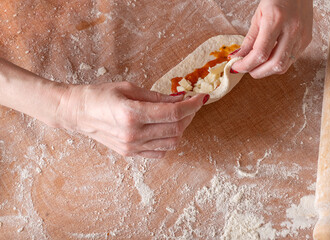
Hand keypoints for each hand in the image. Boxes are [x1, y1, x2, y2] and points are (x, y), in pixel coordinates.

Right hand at [57, 82, 206, 158]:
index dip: (192, 105)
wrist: (78, 112)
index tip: (201, 97)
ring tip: (180, 115)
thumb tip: (180, 97)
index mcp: (131, 114)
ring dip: (182, 128)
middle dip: (189, 115)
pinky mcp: (130, 153)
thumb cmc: (100, 95)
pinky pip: (159, 152)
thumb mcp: (129, 88)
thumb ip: (156, 96)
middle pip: (175, 128)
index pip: (172, 113)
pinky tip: (167, 129)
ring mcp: (132, 147)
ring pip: (171, 142)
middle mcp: (133, 134)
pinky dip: (169, 141)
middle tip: (191, 104)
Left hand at [229, 0, 312, 77]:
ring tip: (256, 65)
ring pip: (283, 66)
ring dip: (267, 71)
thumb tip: (238, 57)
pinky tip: (269, 58)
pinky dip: (277, 64)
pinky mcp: (307, 40)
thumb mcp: (257, 16)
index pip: (260, 53)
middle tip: (246, 69)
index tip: (236, 67)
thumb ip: (248, 40)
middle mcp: (292, 30)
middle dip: (257, 72)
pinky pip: (290, 60)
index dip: (246, 65)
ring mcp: (302, 36)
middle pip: (274, 64)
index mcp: (276, 20)